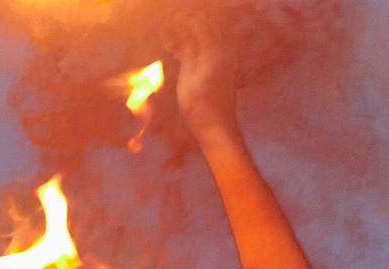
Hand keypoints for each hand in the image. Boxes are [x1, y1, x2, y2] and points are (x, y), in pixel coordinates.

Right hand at [166, 10, 238, 139]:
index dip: (179, 20)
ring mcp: (224, 59)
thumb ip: (185, 46)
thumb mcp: (187, 73)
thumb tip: (178, 25)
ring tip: (168, 47)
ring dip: (186, 38)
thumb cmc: (201, 106)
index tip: (164, 28)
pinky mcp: (221, 67)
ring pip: (202, 37)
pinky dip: (192, 48)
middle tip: (164, 36)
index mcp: (216, 50)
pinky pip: (205, 49)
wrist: (217, 129)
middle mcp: (223, 51)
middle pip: (201, 26)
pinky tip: (178, 56)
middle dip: (182, 27)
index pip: (197, 21)